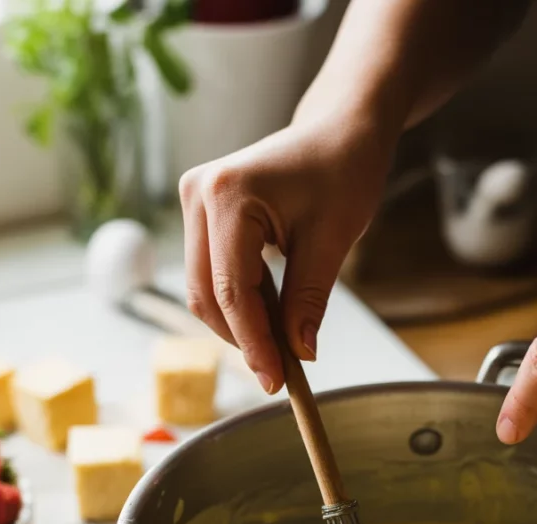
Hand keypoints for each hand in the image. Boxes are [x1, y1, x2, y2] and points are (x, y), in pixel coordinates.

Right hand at [178, 119, 392, 393]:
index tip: (277, 380)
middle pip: (207, 294)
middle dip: (244, 338)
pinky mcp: (201, 213)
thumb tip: (298, 354)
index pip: (232, 289)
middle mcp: (198, 194)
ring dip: (240, 324)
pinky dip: (239, 303)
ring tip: (283, 343)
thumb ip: (308, 299)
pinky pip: (211, 274)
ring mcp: (193, 202)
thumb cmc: (343, 170)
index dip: (254, 343)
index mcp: (228, 195)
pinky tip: (272, 315)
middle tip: (282, 372)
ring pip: (203, 289)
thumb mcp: (333, 240)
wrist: (338, 130)